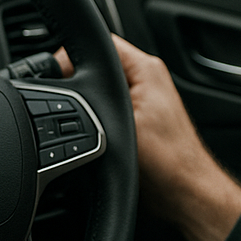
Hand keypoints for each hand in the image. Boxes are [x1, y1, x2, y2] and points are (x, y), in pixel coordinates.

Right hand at [57, 37, 240, 240]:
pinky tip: (86, 136)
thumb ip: (91, 104)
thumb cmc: (169, 164)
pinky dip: (90, 119)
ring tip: (79, 122)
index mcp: (145, 70)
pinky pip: (102, 109)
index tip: (55, 79)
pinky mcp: (133, 122)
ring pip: (97, 90)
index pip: (99, 44)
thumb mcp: (122, 127)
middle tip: (65, 103)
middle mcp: (144, 81)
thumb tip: (63, 93)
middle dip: (75, 83)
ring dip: (83, 103)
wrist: (186, 196)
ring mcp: (139, 101)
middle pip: (96, 67)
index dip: (71, 58)